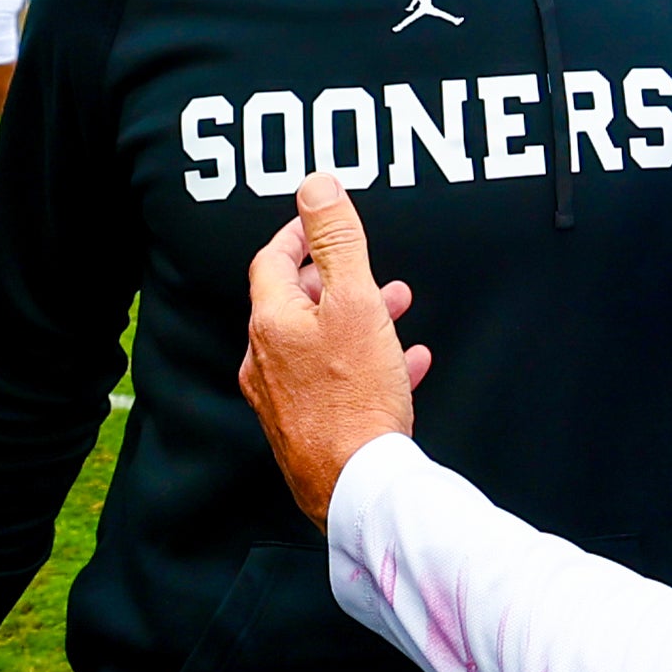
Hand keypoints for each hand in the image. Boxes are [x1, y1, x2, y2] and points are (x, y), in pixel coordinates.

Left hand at [240, 173, 427, 525]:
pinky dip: (366, 362)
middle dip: (334, 280)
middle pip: (293, 306)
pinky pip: (335, 385)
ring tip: (396, 307)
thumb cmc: (355, 396)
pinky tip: (406, 363)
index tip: (318, 219)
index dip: (295, 236)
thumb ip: (336, 241)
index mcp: (270, 325)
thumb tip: (315, 185)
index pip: (269, 263)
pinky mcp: (306, 432)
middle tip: (363, 266)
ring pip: (317, 344)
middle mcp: (265, 363)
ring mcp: (283, 401)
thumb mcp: (354, 302)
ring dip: (354, 318)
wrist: (357, 486)